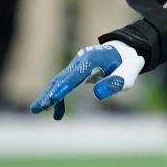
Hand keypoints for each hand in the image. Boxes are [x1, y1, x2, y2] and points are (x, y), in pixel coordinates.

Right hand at [29, 41, 144, 119]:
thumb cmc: (127, 64)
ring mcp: (76, 65)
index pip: (76, 75)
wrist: (124, 52)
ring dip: (49, 96)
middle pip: (62, 78)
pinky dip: (59, 98)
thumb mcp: (129, 73)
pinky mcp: (75, 71)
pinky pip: (64, 85)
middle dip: (50, 93)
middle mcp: (81, 60)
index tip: (52, 99)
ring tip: (37, 110)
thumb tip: (97, 94)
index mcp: (93, 59)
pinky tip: (58, 114)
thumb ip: (116, 82)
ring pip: (59, 81)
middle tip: (38, 108)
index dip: (64, 87)